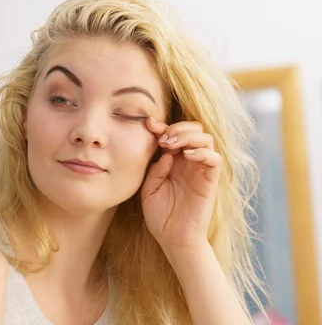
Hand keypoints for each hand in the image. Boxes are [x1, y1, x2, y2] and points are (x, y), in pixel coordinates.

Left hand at [141, 118, 221, 251]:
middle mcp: (188, 162)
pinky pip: (214, 158)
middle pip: (193, 130)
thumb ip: (155, 169)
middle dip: (177, 128)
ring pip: (205, 138)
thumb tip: (165, 154)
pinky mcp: (210, 181)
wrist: (173, 238)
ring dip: (188, 136)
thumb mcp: (148, 189)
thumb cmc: (160, 215)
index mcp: (173, 161)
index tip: (148, 124)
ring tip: (170, 145)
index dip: (162, 126)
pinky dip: (202, 152)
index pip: (174, 134)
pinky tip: (186, 156)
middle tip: (162, 139)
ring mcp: (200, 170)